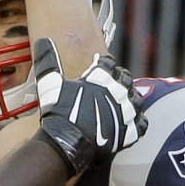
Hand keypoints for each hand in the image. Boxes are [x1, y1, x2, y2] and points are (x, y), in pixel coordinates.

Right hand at [33, 39, 145, 176]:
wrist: (66, 143)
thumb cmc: (59, 113)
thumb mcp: (50, 83)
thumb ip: (48, 60)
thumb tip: (43, 41)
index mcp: (102, 77)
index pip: (109, 63)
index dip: (103, 64)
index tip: (97, 67)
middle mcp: (119, 91)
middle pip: (125, 79)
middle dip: (118, 80)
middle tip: (109, 86)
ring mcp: (126, 112)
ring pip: (137, 99)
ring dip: (130, 99)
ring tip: (120, 103)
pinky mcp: (130, 132)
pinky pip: (141, 124)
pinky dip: (137, 122)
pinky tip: (129, 122)